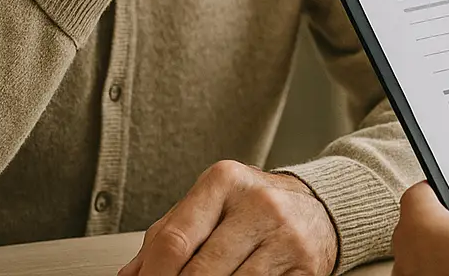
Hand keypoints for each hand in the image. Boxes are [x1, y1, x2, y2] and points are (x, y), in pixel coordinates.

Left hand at [118, 162, 336, 275]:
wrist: (318, 207)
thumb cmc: (254, 206)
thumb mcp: (211, 204)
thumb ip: (168, 234)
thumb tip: (131, 275)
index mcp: (225, 182)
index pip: (174, 240)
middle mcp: (258, 204)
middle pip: (199, 272)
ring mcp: (285, 237)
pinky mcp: (305, 267)